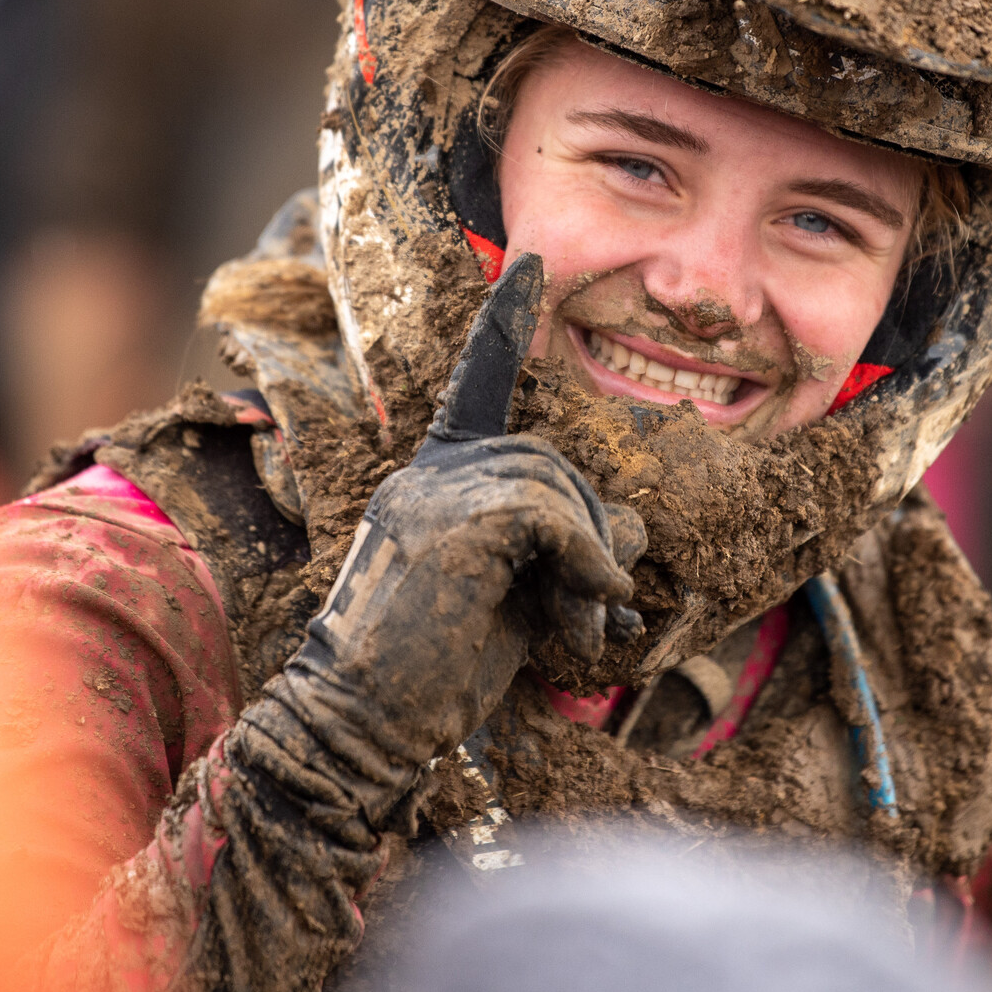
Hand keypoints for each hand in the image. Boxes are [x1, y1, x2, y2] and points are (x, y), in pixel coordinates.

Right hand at [240, 254, 644, 830]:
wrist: (358, 726)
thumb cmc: (433, 672)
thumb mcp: (517, 598)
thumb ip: (564, 553)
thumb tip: (634, 529)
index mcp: (430, 480)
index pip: (476, 385)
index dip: (504, 324)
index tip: (531, 265)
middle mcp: (424, 474)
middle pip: (547, 457)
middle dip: (591, 532)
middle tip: (600, 609)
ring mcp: (429, 495)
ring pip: (554, 485)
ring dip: (590, 560)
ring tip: (583, 628)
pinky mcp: (447, 526)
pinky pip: (551, 516)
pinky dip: (586, 563)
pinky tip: (587, 615)